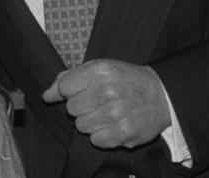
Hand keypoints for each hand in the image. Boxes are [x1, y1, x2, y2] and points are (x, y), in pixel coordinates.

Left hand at [41, 59, 170, 148]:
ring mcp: (115, 114)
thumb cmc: (127, 80)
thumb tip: (46, 95)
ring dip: (92, 121)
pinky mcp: (122, 134)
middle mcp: (107, 92)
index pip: (64, 87)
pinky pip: (95, 140)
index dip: (72, 90)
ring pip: (81, 126)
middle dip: (82, 106)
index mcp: (100, 71)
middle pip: (72, 108)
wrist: (161, 96)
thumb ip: (70, 78)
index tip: (84, 89)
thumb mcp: (100, 68)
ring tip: (108, 112)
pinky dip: (102, 134)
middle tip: (99, 101)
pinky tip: (114, 123)